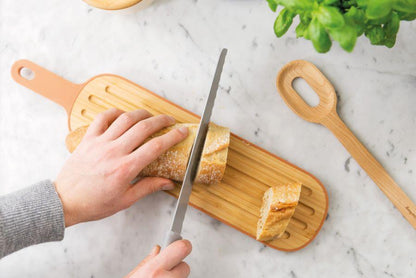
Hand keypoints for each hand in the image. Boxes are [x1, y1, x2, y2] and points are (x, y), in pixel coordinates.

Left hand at [55, 108, 188, 226]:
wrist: (65, 201)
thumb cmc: (94, 203)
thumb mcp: (125, 200)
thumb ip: (148, 187)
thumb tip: (167, 183)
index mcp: (126, 168)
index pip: (156, 146)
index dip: (173, 137)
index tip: (182, 132)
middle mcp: (114, 152)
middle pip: (143, 127)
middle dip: (161, 120)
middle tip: (170, 120)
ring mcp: (100, 143)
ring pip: (125, 119)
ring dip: (141, 114)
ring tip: (150, 116)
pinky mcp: (88, 139)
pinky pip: (102, 118)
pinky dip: (114, 112)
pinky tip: (122, 115)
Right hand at [125, 240, 191, 277]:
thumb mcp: (133, 276)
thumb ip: (146, 262)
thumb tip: (157, 250)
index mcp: (154, 271)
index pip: (181, 248)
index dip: (182, 244)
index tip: (181, 242)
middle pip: (185, 266)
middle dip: (176, 266)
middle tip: (165, 269)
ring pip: (182, 276)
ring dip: (174, 276)